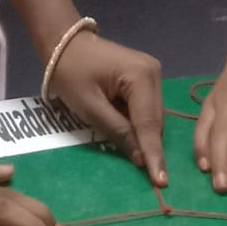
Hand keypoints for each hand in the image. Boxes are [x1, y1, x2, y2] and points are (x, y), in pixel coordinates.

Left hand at [49, 33, 166, 186]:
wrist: (65, 43)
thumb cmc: (72, 73)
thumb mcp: (90, 107)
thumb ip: (118, 132)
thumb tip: (140, 159)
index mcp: (142, 76)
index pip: (149, 124)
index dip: (153, 154)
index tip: (161, 182)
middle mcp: (154, 73)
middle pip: (155, 121)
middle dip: (149, 146)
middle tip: (147, 175)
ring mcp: (152, 73)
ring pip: (153, 117)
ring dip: (142, 135)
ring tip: (131, 151)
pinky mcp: (146, 77)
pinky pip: (146, 108)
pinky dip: (138, 123)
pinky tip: (127, 130)